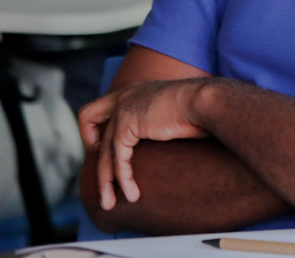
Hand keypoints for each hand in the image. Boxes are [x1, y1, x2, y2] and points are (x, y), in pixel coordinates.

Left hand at [78, 79, 211, 209]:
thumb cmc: (201, 110)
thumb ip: (154, 124)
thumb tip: (157, 142)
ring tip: (110, 204)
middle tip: (100, 167)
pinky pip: (118, 160)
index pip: (101, 105)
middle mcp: (124, 96)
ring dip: (106, 181)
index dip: (96, 127)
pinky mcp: (127, 124)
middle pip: (88, 117)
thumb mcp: (170, 114)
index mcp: (134, 90)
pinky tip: (132, 195)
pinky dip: (123, 180)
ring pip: (104, 152)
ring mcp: (123, 108)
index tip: (107, 148)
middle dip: (88, 143)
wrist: (207, 102)